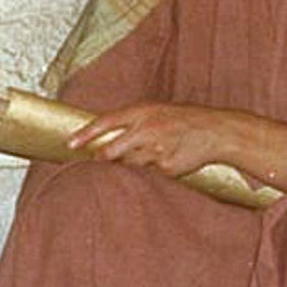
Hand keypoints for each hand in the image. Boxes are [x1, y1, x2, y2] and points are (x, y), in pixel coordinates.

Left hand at [66, 102, 235, 177]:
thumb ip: (132, 122)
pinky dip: (150, 174)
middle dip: (104, 159)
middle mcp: (147, 130)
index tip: (70, 144)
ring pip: (128, 166)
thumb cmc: (184, 120)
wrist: (216, 132)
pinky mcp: (167, 169)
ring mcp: (157, 151)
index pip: (105, 122)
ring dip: (128, 167)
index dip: (85, 134)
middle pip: (110, 152)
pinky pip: (148, 176)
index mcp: (143, 112)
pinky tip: (164, 163)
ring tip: (145, 158)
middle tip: (102, 161)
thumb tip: (103, 137)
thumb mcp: (157, 111)